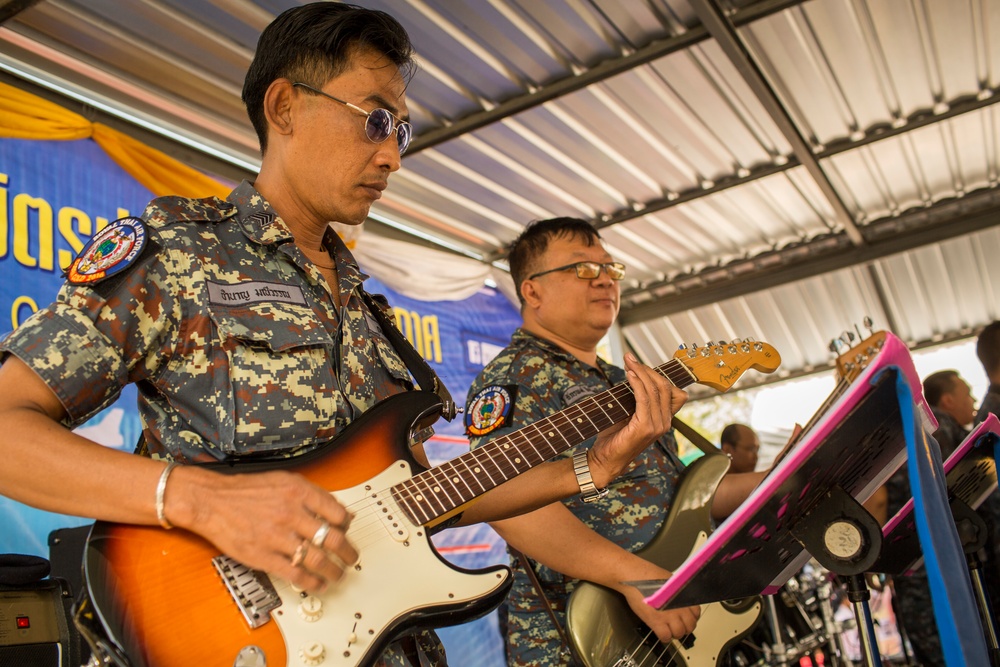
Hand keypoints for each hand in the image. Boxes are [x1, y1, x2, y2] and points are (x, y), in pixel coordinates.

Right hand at [170, 467, 357, 593]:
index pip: (337, 513)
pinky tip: (317, 583)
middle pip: (332, 539)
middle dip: (347, 553)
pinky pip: (295, 574)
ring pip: (317, 560)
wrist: (212, 501)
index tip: (348, 532)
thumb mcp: (284, 481)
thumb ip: (313, 495)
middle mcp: (291, 514)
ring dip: (333, 571)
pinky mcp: (264, 557)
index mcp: (298, 492)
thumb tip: (339, 512)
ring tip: (338, 575)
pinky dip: (311, 582)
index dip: (347, 526)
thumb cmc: (247, 492)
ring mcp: (278, 537)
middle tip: (351, 558)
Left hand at [589, 353, 686, 484]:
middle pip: (665, 387)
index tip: (639, 364)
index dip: (657, 374)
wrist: (604, 460)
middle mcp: (665, 423)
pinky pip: (645, 399)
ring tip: (628, 362)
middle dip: (647, 369)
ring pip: (655, 391)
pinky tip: (629, 375)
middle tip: (630, 359)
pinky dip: (638, 384)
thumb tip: (633, 374)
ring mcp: (657, 426)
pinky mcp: (645, 428)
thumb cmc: (614, 436)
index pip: (672, 391)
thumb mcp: (628, 413)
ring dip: (641, 373)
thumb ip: (636, 399)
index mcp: (663, 419)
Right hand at [622, 584, 700, 642]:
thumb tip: (680, 599)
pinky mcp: (657, 622)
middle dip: (684, 628)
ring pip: (679, 633)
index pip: (696, 614)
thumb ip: (677, 593)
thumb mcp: (670, 581)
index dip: (690, 618)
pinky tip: (660, 633)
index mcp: (683, 596)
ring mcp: (669, 615)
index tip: (685, 619)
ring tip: (668, 630)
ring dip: (674, 634)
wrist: (635, 577)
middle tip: (677, 627)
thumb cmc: (649, 575)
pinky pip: (665, 637)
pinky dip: (664, 637)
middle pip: (690, 626)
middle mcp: (679, 606)